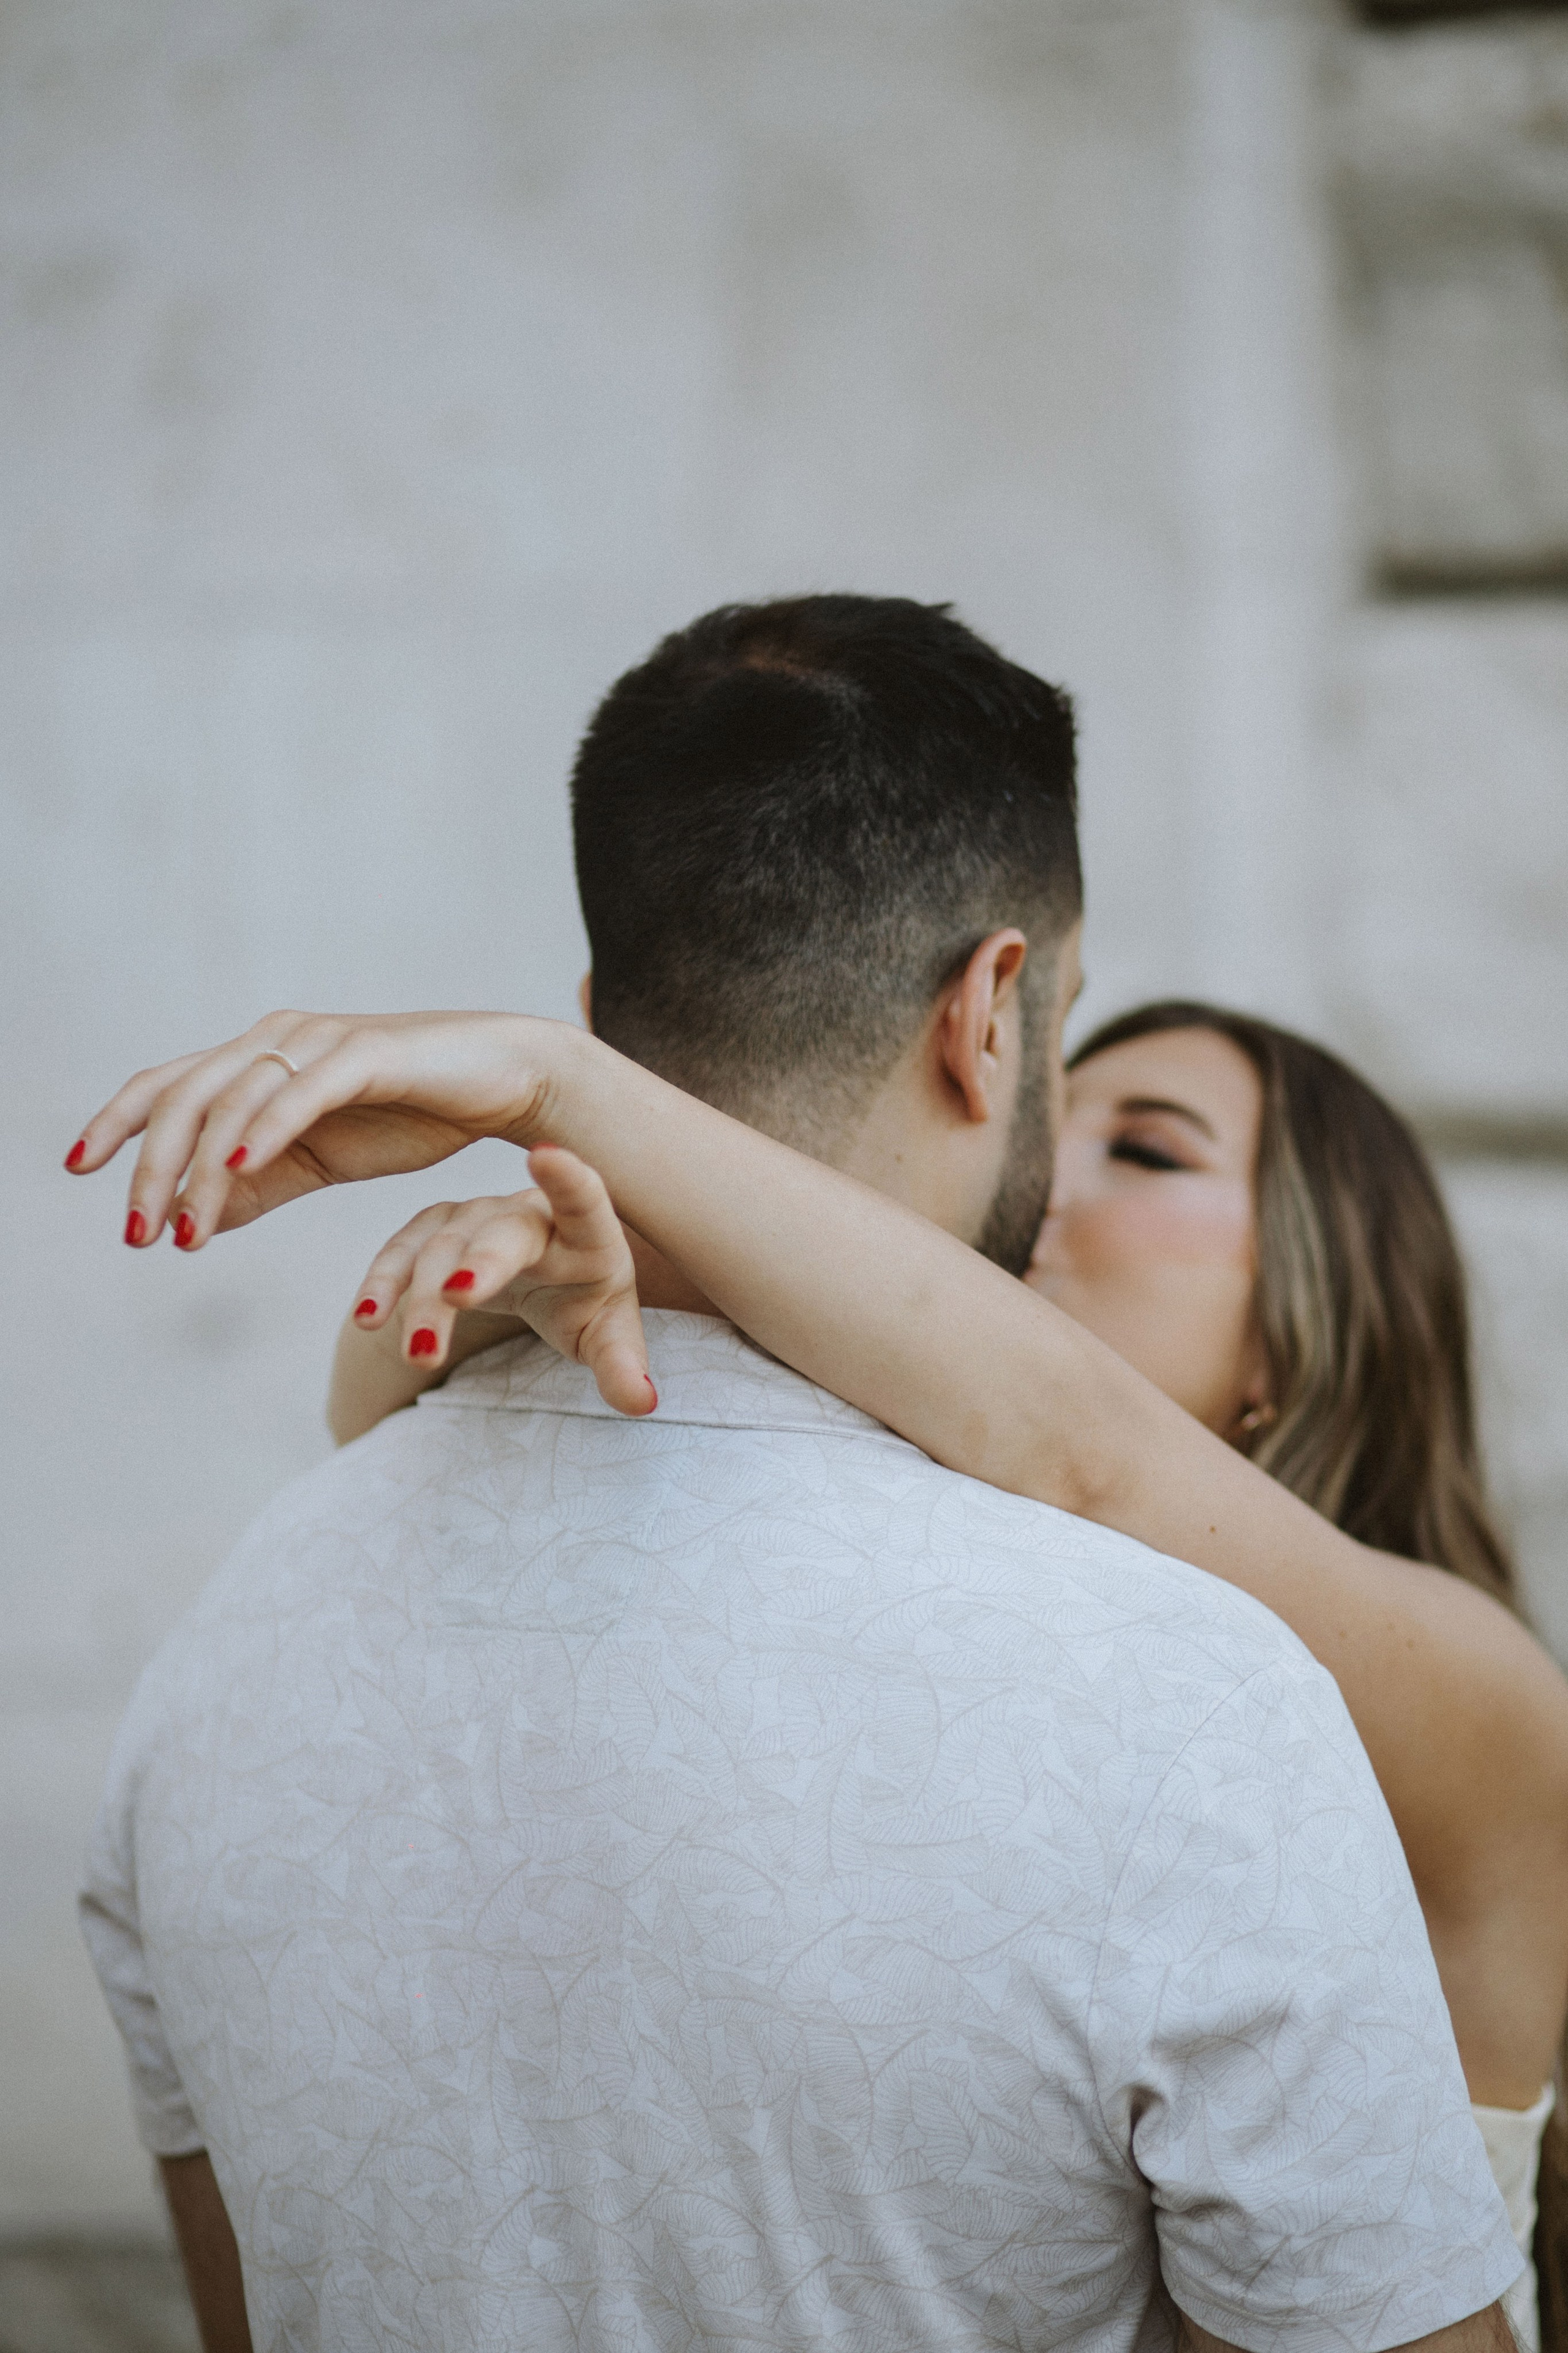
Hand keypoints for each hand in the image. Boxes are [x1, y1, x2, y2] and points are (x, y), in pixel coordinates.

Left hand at [63, 1010, 572, 1247]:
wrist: (508, 1079)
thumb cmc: (416, 1113)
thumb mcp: (322, 1160)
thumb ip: (260, 1183)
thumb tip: (195, 1217)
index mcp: (260, 1060)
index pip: (167, 1085)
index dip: (117, 1123)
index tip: (80, 1168)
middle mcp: (278, 1038)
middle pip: (184, 1096)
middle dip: (150, 1169)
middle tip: (139, 1235)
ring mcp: (319, 1042)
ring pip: (232, 1102)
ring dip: (198, 1172)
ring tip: (185, 1234)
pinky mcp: (365, 1054)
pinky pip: (298, 1093)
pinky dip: (261, 1131)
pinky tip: (236, 1173)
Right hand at [351, 1147, 654, 1418]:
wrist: (549, 1275)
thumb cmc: (584, 1300)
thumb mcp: (608, 1334)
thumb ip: (621, 1365)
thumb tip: (641, 1402)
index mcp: (586, 1234)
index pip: (583, 1201)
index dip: (569, 1179)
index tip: (547, 1156)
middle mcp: (526, 1215)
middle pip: (501, 1232)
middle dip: (481, 1260)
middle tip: (458, 1294)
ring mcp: (474, 1217)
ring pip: (442, 1249)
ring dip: (423, 1299)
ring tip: (418, 1354)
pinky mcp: (434, 1231)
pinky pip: (402, 1253)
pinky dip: (384, 1284)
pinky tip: (367, 1319)